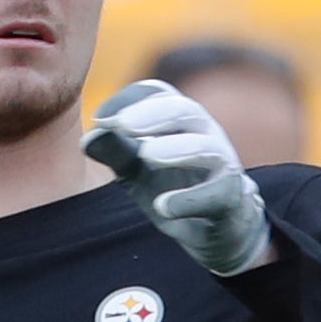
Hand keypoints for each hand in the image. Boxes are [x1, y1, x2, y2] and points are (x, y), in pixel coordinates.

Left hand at [82, 79, 272, 275]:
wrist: (217, 228)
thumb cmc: (175, 186)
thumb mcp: (137, 170)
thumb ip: (115, 152)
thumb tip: (88, 140)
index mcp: (179, 119)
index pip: (158, 93)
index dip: (129, 99)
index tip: (99, 118)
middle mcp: (204, 133)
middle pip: (185, 110)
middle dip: (153, 114)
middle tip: (122, 124)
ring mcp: (222, 164)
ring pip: (206, 148)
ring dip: (177, 149)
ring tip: (148, 154)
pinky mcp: (232, 198)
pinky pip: (218, 193)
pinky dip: (189, 199)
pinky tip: (163, 207)